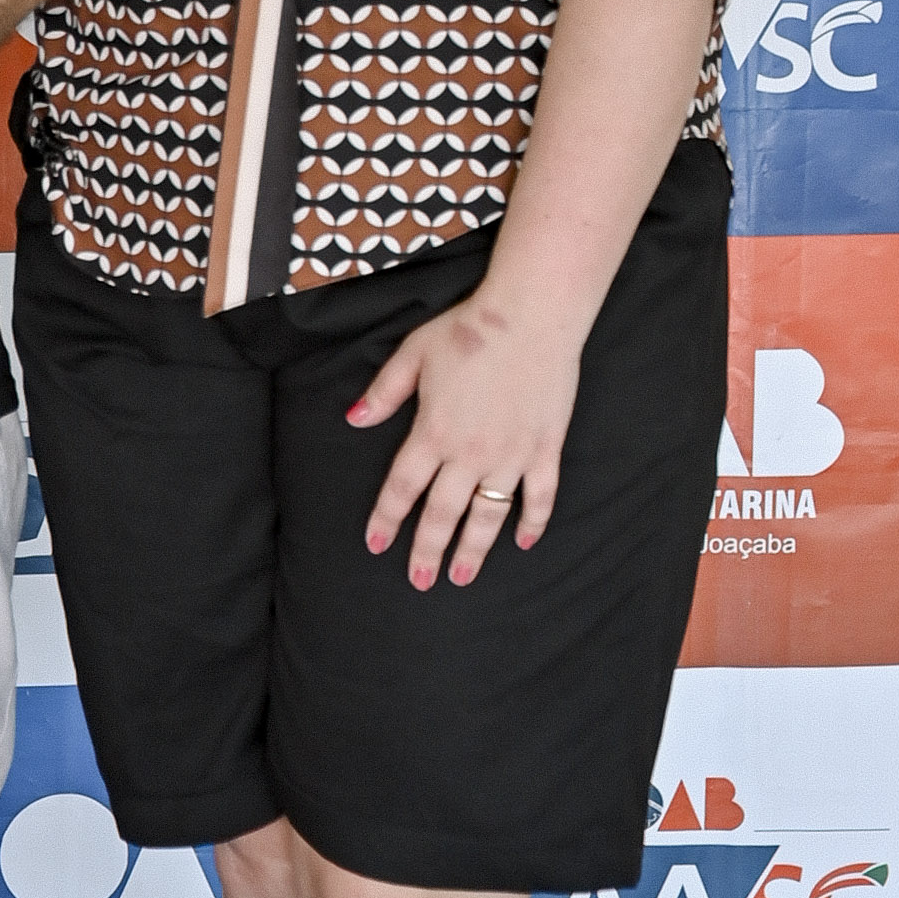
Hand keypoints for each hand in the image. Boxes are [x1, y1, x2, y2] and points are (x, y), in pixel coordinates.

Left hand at [351, 295, 578, 590]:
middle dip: (427, 551)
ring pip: (489, 514)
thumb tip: (353, 419)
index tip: (376, 545)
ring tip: (461, 576)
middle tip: (420, 581)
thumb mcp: (413, 355)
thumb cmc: (469, 329)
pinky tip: (522, 543)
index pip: (402, 488)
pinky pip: (540, 496)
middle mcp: (469, 453)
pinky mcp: (545, 448)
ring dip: (474, 549)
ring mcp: (511, 455)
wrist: (532, 316)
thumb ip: (383, 392)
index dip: (387, 518)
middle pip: (442, 513)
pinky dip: (532, 522)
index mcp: (432, 432)